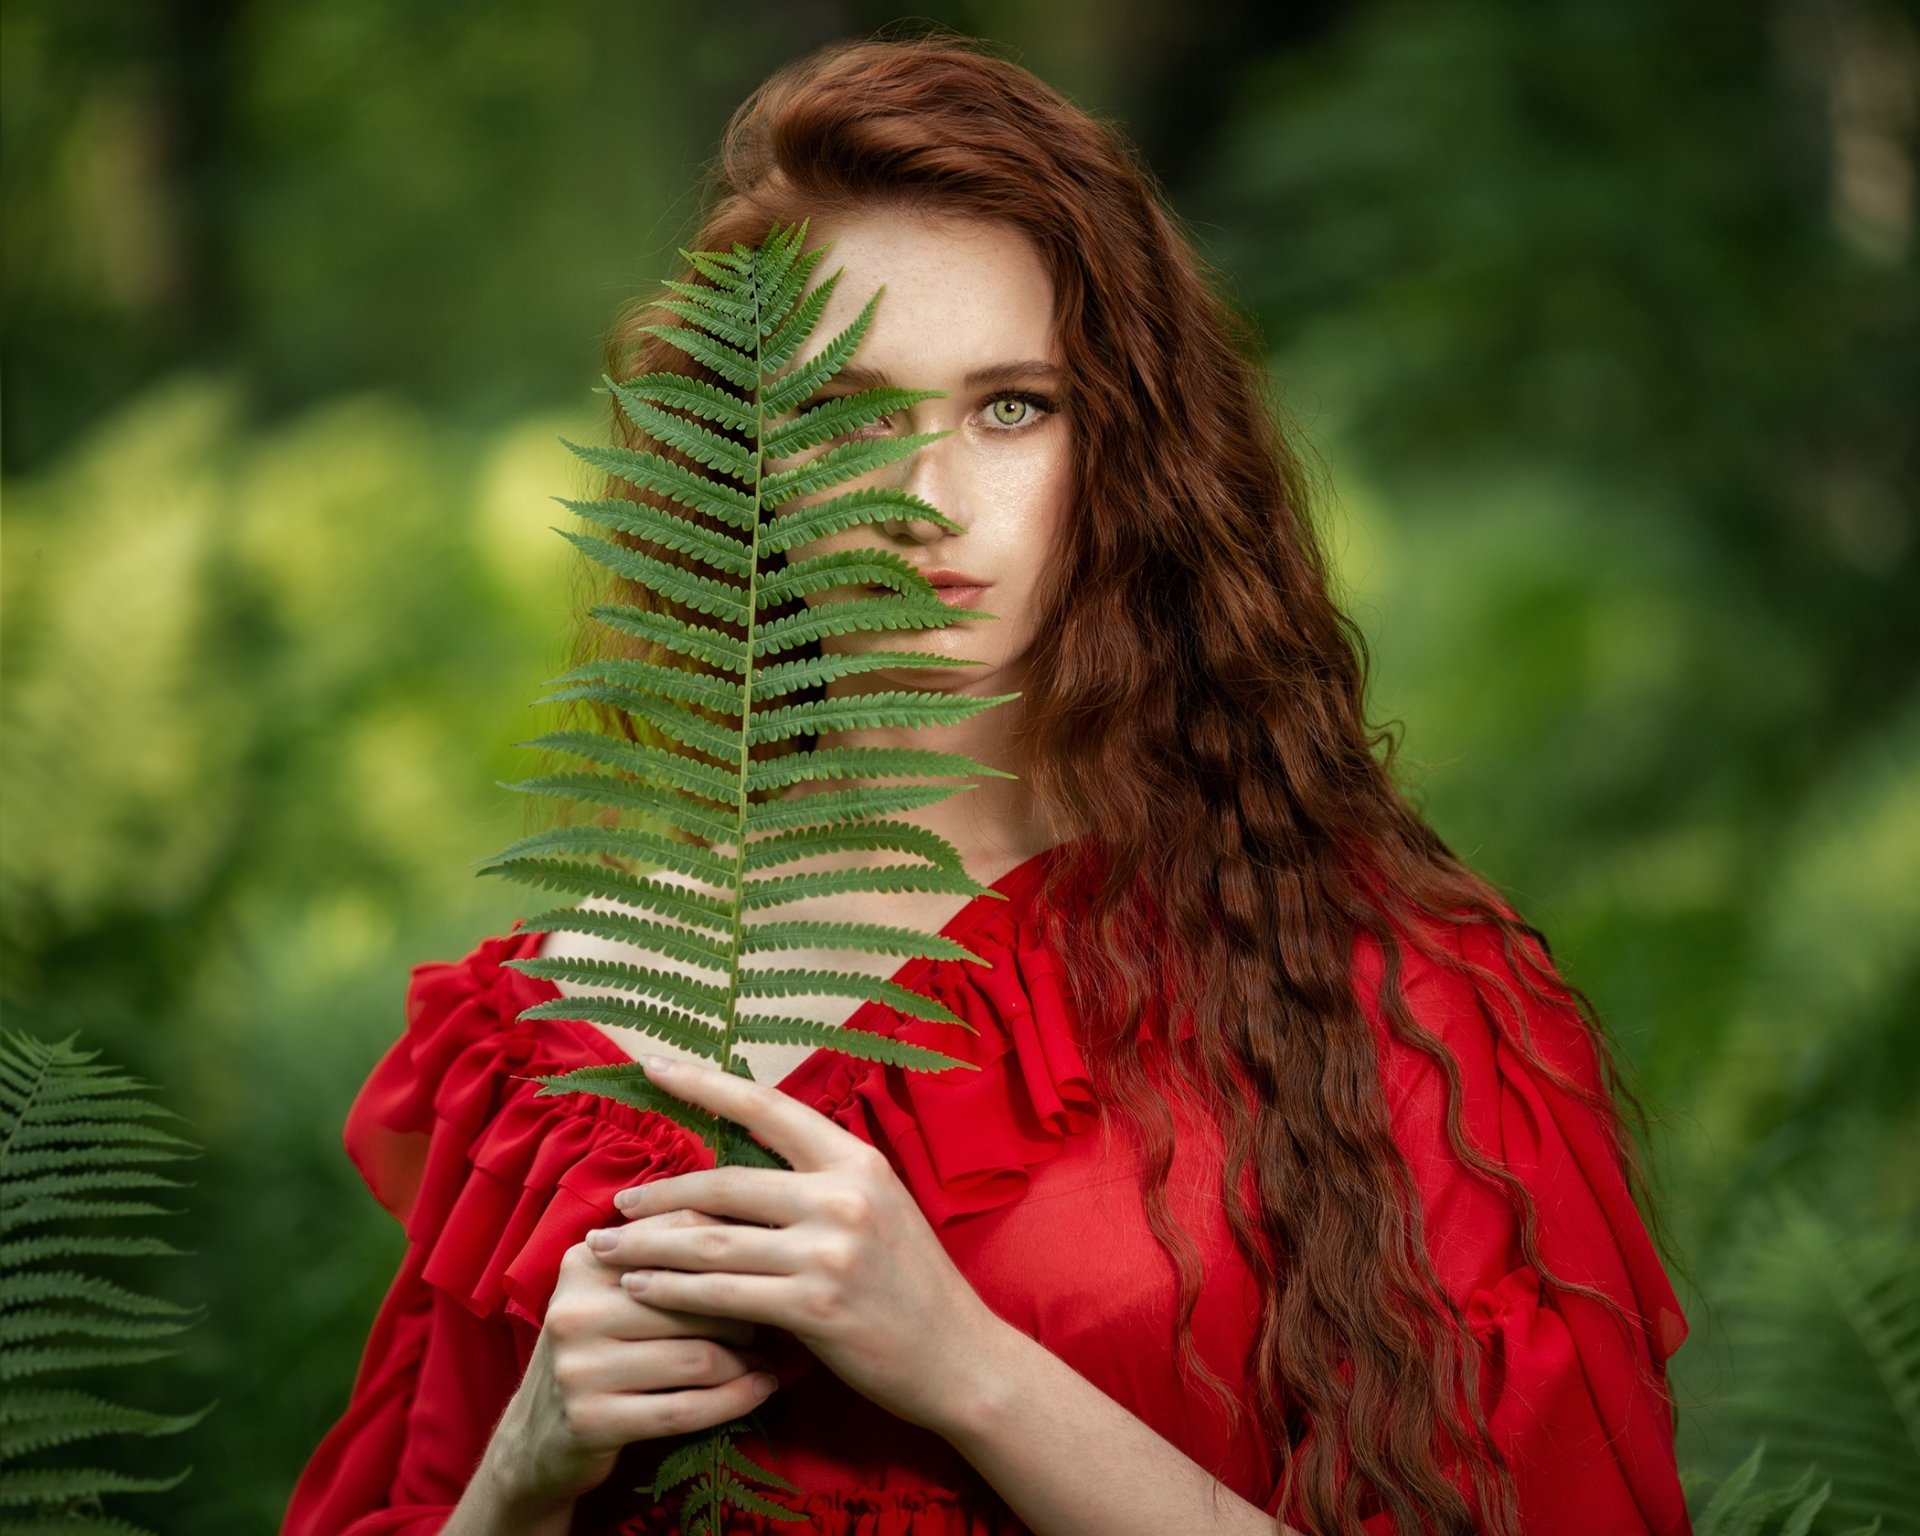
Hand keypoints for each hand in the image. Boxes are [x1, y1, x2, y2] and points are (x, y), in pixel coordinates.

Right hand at [483, 1209, 779, 1512]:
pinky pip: (685, 1409)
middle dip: (744, 1314)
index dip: (735, 1248)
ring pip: (697, 1357)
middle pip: (694, 1299)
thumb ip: (666, 1253)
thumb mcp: (616, 1291)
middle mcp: (576, 1307)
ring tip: (764, 1360)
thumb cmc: (601, 1348)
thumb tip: (755, 1219)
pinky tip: (759, 1390)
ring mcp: (579, 1366)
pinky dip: (734, 1400)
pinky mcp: (591, 1420)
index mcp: (586, 1260)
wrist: (537, 1437)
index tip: (769, 1261)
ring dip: (744, 1362)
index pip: (680, 1234)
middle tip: (770, 1322)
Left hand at [591, 1053, 1001, 1437]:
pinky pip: (721, 1294)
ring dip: (648, 1246)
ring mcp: (829, 1251)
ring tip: (606, 1247)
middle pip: (723, 1183)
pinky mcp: (814, 1306)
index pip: (766, 1107)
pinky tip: (639, 1289)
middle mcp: (843, 1195)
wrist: (959, 1357)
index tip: (652, 1067)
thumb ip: (817, 1182)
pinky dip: (671, 1291)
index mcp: (857, 1159)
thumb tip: (738, 1165)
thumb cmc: (909, 1284)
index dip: (704, 1084)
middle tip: (616, 1205)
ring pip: (711, 1241)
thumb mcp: (877, 1209)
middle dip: (659, 1193)